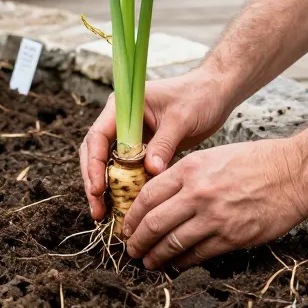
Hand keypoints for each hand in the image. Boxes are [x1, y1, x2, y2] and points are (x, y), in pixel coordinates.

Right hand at [79, 70, 234, 220]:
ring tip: (104, 214)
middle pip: (95, 152)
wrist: (214, 93)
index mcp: (123, 107)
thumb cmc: (198, 97)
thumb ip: (163, 144)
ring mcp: (129, 135)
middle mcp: (120, 120)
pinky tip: (124, 207)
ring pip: (107, 164)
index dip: (94, 164)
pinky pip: (125, 169)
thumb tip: (150, 172)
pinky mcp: (141, 148)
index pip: (98, 136)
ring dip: (104, 188)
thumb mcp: (181, 120)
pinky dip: (123, 187)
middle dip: (93, 181)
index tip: (98, 189)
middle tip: (97, 209)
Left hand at [123, 138, 307, 269]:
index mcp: (189, 169)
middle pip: (154, 222)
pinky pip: (197, 254)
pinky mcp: (231, 236)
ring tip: (148, 261)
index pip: (147, 195)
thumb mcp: (212, 157)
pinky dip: (182, 262)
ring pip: (172, 243)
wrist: (294, 173)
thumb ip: (184, 175)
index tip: (127, 225)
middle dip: (137, 240)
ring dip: (155, 256)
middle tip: (131, 248)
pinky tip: (175, 265)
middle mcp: (197, 193)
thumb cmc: (255, 161)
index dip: (132, 215)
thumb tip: (160, 195)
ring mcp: (214, 217)